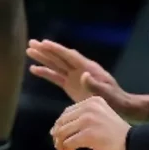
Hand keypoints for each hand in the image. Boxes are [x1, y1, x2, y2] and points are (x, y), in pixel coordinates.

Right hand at [27, 39, 147, 120]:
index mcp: (89, 68)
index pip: (70, 56)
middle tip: (31, 42)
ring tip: (29, 51)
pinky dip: (45, 73)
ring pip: (56, 65)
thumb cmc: (115, 99)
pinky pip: (55, 77)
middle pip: (60, 58)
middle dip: (46, 50)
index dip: (57, 49)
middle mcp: (80, 70)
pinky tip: (34, 69)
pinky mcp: (71, 85)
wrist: (118, 107)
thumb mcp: (106, 93)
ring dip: (43, 58)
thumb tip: (84, 75)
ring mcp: (74, 77)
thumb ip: (94, 85)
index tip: (44, 43)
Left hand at [51, 97, 129, 149]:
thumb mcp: (101, 118)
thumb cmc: (118, 134)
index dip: (61, 127)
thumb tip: (54, 130)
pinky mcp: (88, 134)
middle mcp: (89, 107)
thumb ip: (82, 118)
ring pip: (62, 133)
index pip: (67, 112)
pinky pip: (68, 143)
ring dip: (60, 145)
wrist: (134, 143)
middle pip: (62, 122)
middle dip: (58, 137)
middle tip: (62, 148)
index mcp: (93, 101)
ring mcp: (88, 120)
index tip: (63, 138)